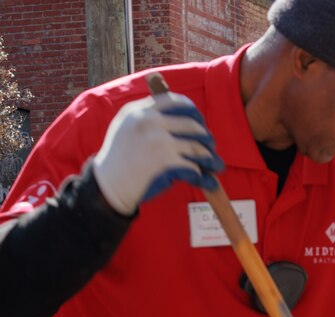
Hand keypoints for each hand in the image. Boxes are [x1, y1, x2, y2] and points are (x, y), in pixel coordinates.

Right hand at [93, 92, 223, 214]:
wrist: (108, 185)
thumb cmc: (120, 160)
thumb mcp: (127, 130)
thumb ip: (150, 120)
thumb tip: (185, 122)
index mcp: (139, 111)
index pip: (174, 101)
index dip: (192, 111)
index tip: (199, 121)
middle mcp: (149, 121)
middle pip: (192, 123)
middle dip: (206, 137)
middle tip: (211, 147)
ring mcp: (158, 140)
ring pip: (197, 146)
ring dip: (210, 159)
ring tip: (216, 166)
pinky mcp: (165, 161)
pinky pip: (193, 167)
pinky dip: (203, 177)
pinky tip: (208, 182)